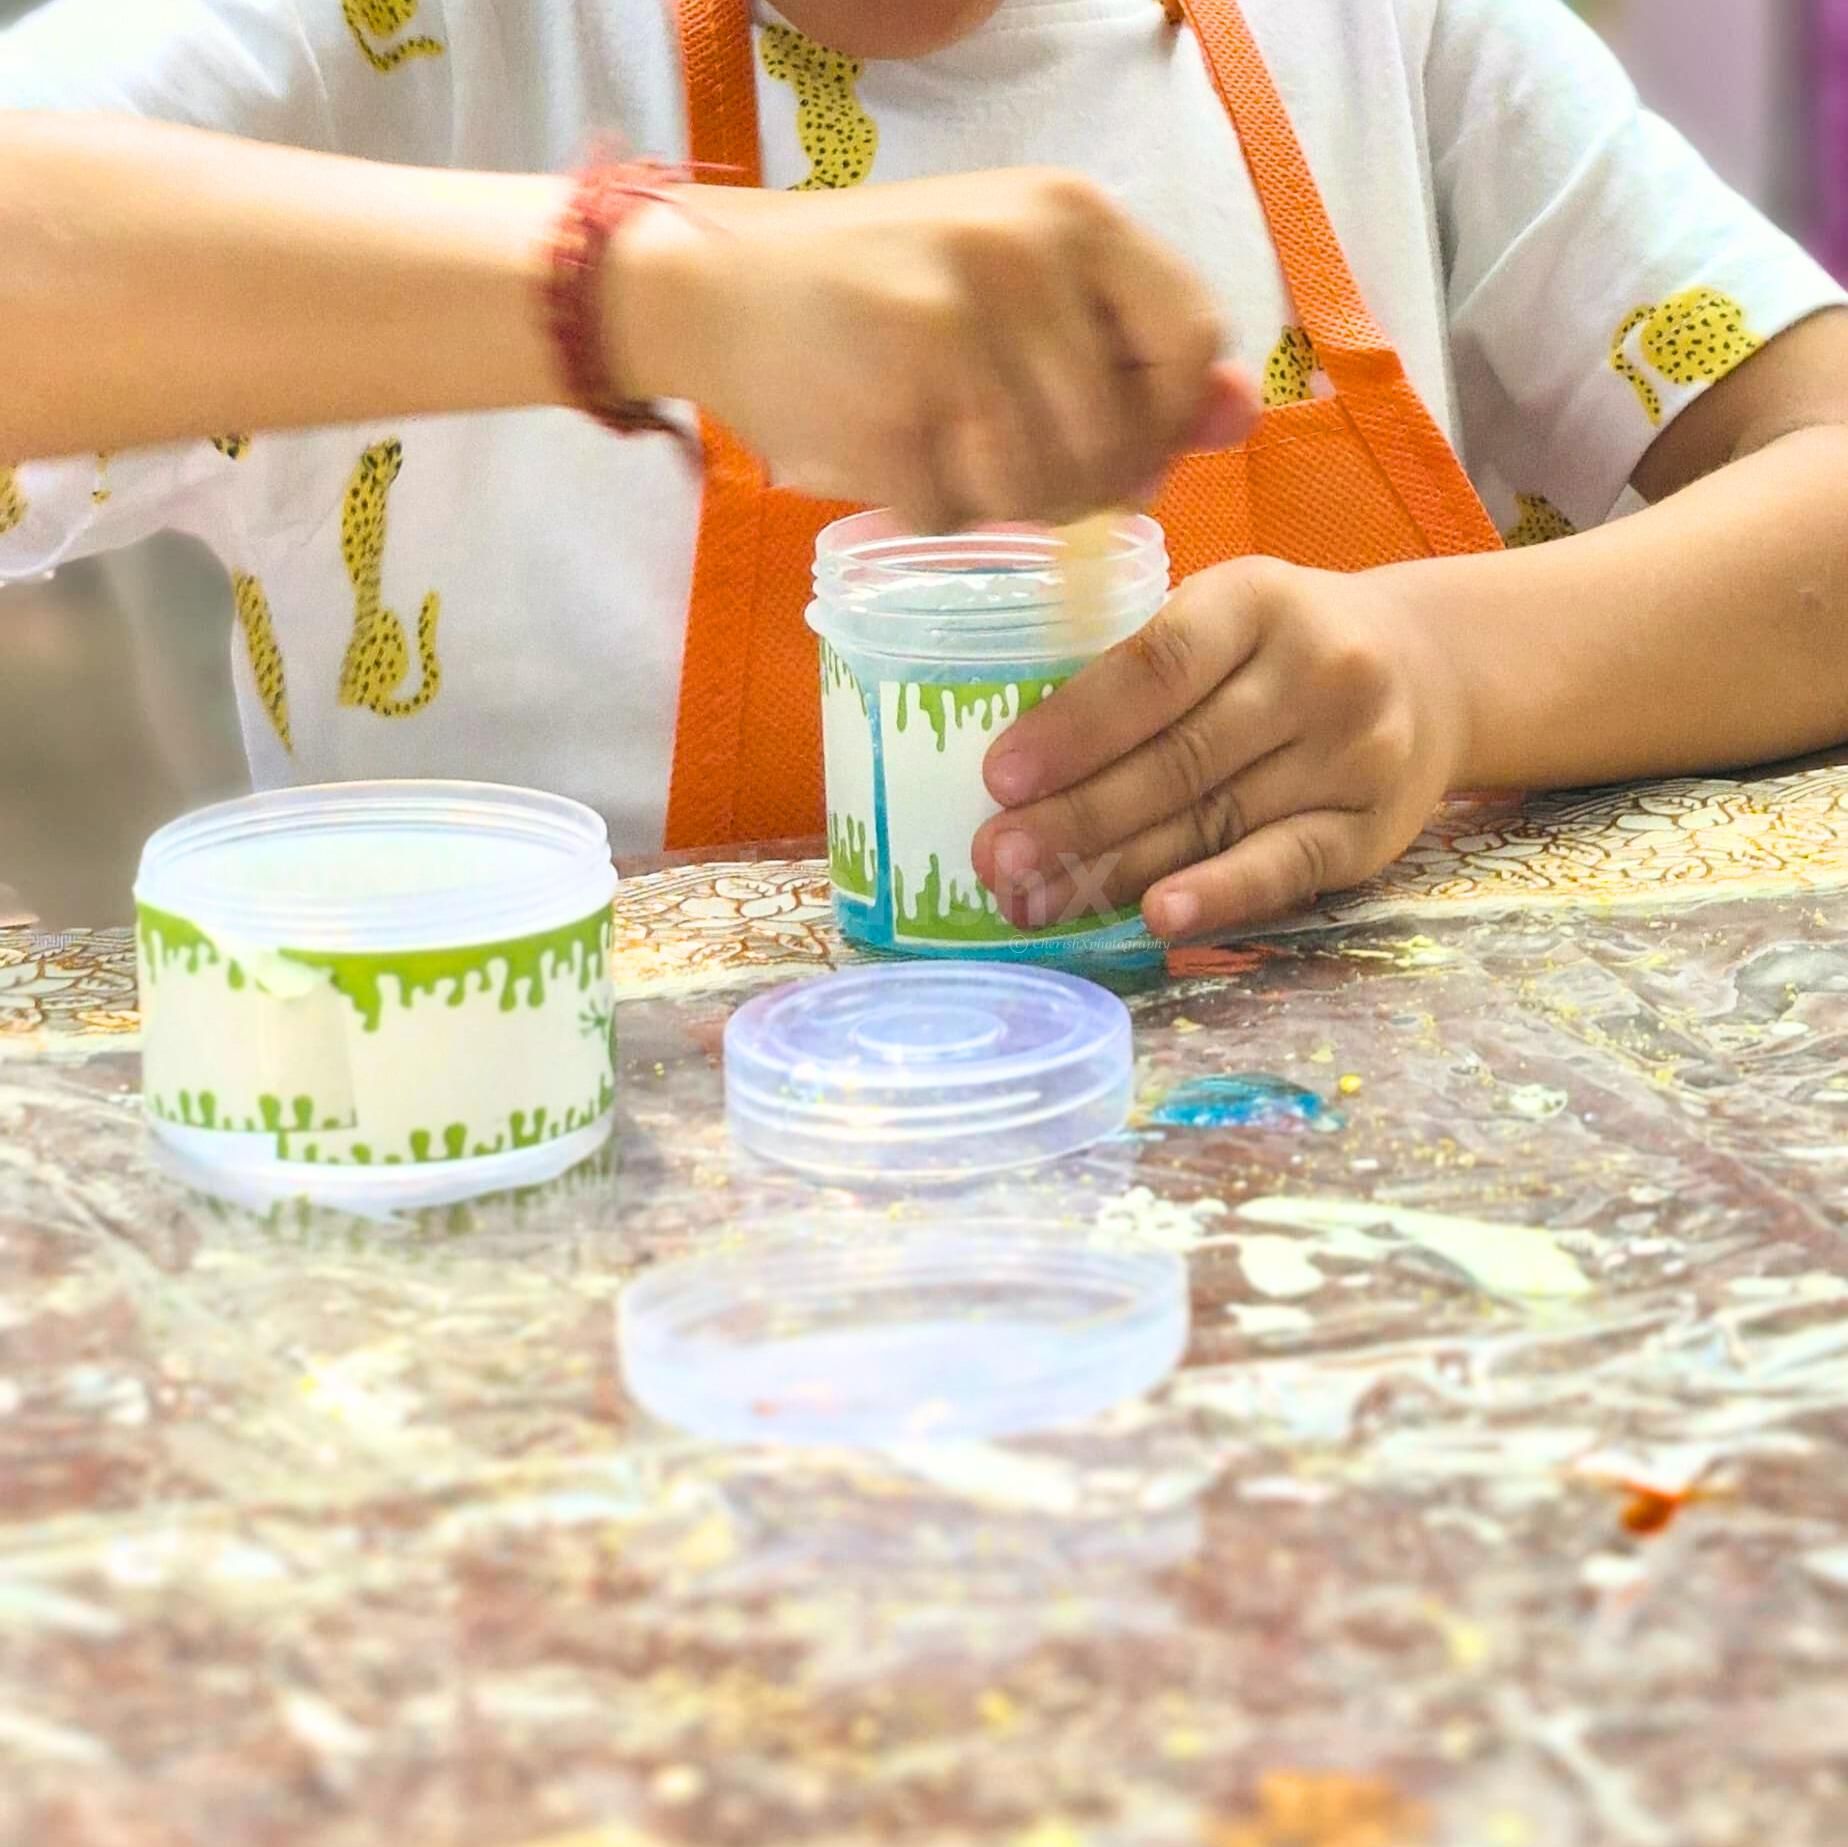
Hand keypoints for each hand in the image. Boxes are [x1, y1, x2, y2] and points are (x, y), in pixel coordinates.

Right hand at [614, 170, 1255, 529]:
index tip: (1121, 445)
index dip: (1166, 418)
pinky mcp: (889, 410)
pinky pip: (955, 515)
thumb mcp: (1018, 280)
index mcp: (1070, 216)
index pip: (1190, 338)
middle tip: (1015, 470)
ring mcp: (952, 334)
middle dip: (1079, 485)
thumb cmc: (884, 288)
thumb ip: (1128, 343)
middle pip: (1117, 438)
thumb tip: (1239, 413)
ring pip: (1040, 489)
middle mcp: (1021, 259)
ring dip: (1002, 507)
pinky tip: (897, 467)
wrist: (720, 288)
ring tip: (954, 463)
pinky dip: (931, 515)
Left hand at [970, 558, 1469, 937]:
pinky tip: (1155, 915)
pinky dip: (1218, 894)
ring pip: (1215, 820)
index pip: (1156, 668)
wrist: (1430, 671)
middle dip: (1074, 817)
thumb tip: (1014, 766)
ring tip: (1035, 900)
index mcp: (1257, 599)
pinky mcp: (1373, 828)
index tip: (999, 777)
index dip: (1074, 728)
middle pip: (1178, 758)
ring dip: (1116, 869)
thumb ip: (1138, 667)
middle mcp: (1319, 671)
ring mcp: (1355, 753)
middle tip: (994, 860)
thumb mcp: (1221, 616)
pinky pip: (1285, 867)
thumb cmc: (1279, 648)